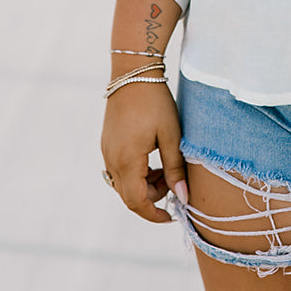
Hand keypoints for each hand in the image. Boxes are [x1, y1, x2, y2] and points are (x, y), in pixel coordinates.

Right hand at [101, 84, 186, 223]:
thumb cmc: (156, 103)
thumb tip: (183, 197)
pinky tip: (152, 160)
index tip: (171, 216)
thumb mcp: (171, 136)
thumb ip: (175, 169)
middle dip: (152, 198)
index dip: (153, 214)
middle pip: (128, 196)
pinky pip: (119, 170)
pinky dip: (136, 173)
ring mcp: (106, 151)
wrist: (133, 73)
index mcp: (127, 161)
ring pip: (123, 183)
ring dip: (144, 185)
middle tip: (174, 184)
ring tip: (166, 169)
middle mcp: (111, 160)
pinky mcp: (107, 143)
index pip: (136, 202)